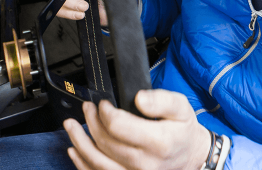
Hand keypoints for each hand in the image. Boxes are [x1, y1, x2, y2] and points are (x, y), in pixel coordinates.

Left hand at [64, 90, 210, 169]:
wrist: (190, 157)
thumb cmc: (183, 131)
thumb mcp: (181, 108)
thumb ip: (161, 100)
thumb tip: (139, 98)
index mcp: (159, 142)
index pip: (119, 126)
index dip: (105, 112)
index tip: (104, 103)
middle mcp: (145, 163)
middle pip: (106, 142)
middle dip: (91, 122)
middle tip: (87, 108)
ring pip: (97, 162)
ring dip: (79, 142)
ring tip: (70, 126)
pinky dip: (82, 163)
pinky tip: (74, 151)